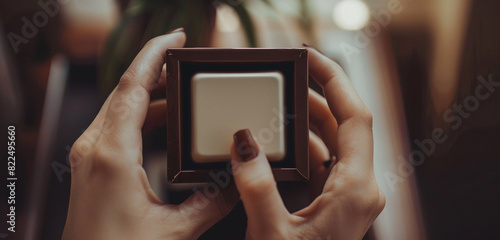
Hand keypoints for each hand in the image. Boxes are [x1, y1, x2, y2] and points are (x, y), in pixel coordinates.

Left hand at [62, 30, 237, 239]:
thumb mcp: (176, 230)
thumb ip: (213, 201)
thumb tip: (239, 179)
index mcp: (112, 155)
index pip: (133, 86)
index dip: (155, 54)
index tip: (177, 37)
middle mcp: (94, 147)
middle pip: (127, 90)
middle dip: (158, 71)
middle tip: (190, 64)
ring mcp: (90, 155)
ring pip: (121, 106)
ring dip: (151, 94)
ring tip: (183, 90)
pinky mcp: (93, 165)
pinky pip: (118, 125)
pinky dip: (142, 114)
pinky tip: (165, 120)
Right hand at [230, 47, 385, 239]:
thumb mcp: (270, 232)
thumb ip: (255, 184)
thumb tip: (243, 141)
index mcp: (356, 191)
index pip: (356, 117)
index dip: (335, 81)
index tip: (310, 59)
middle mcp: (361, 188)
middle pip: (346, 124)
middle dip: (315, 98)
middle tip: (284, 79)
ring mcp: (352, 195)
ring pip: (336, 142)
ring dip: (308, 122)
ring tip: (277, 106)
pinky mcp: (339, 202)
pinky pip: (327, 161)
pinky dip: (306, 145)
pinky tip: (281, 142)